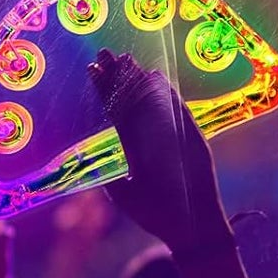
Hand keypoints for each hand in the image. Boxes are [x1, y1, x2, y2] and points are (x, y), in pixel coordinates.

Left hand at [88, 51, 229, 254]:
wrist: (189, 226)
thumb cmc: (156, 214)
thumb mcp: (123, 192)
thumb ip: (109, 171)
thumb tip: (87, 155)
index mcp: (133, 146)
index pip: (115, 111)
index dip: (104, 90)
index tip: (93, 69)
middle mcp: (151, 136)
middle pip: (132, 99)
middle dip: (119, 76)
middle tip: (105, 52)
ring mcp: (171, 135)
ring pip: (153, 100)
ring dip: (139, 79)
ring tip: (125, 58)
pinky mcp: (190, 137)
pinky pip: (177, 111)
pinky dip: (167, 94)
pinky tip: (155, 76)